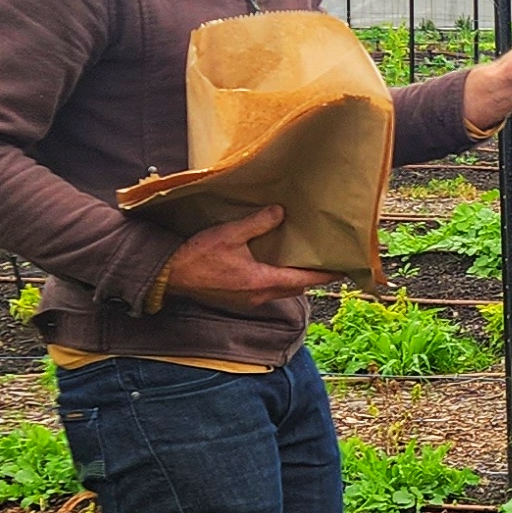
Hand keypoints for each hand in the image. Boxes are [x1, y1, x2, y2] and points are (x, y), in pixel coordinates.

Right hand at [160, 206, 330, 305]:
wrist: (170, 276)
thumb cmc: (198, 256)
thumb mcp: (230, 234)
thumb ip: (258, 223)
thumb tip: (280, 212)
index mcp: (262, 282)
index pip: (303, 280)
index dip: (324, 275)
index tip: (341, 270)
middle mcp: (259, 296)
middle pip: (295, 288)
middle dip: (311, 277)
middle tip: (324, 263)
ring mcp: (248, 300)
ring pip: (280, 291)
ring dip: (292, 279)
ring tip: (300, 262)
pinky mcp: (238, 299)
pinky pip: (265, 292)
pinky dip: (275, 280)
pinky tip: (272, 266)